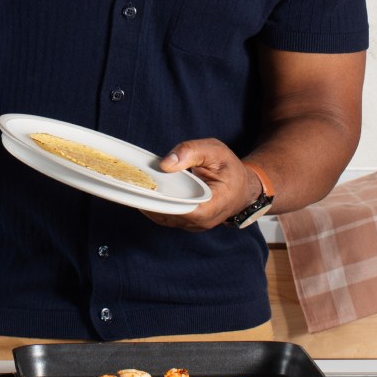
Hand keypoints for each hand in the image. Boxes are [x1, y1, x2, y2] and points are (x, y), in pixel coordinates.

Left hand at [144, 139, 258, 230]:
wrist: (242, 188)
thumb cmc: (230, 170)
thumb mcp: (215, 151)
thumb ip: (190, 152)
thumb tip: (165, 164)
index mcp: (214, 205)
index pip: (183, 208)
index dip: (163, 199)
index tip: (146, 186)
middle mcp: (202, 221)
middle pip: (170, 214)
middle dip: (152, 199)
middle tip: (134, 182)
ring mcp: (194, 225)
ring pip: (165, 217)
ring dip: (151, 203)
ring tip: (138, 185)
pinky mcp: (186, 223)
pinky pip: (166, 216)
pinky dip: (155, 205)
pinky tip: (146, 192)